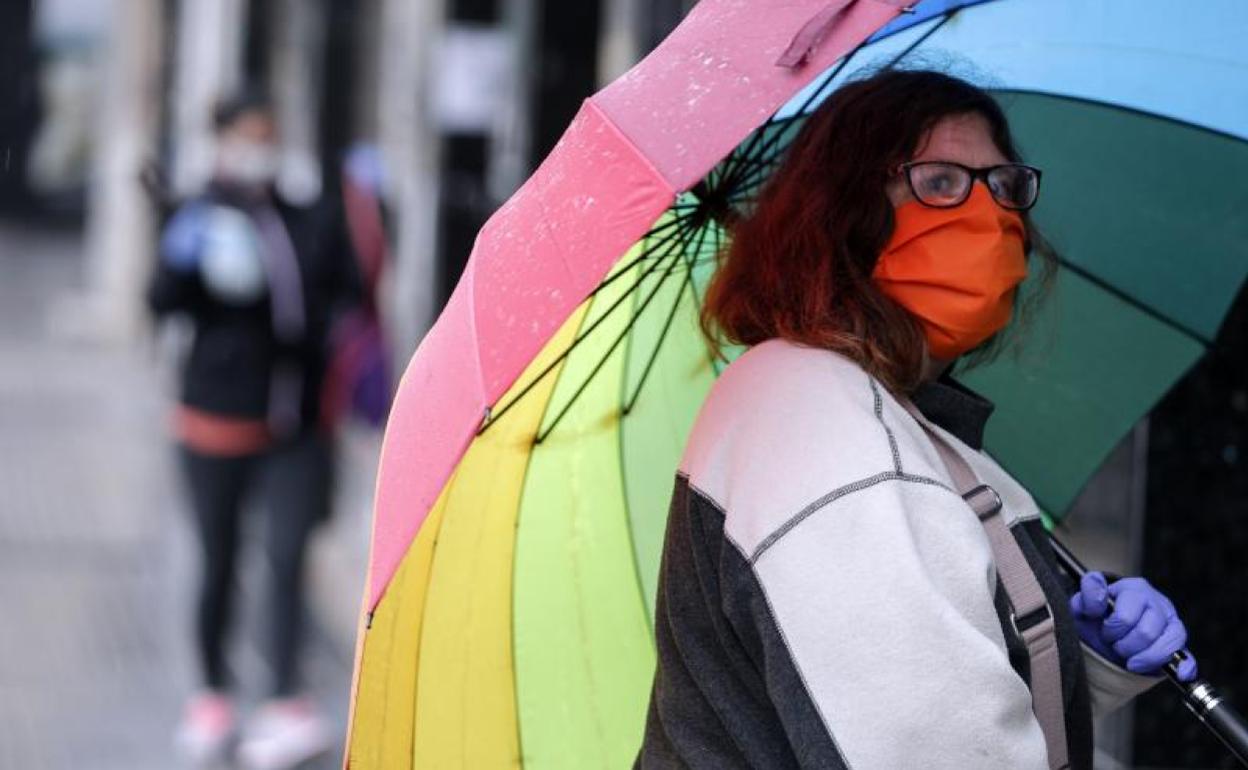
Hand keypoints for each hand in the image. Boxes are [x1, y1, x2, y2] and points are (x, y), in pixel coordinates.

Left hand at [1069, 572, 1196, 680]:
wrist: (1103, 633)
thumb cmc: (1095, 618)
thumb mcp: (1083, 605)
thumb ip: (1088, 593)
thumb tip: (1095, 582)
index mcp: (1134, 589)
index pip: (1125, 617)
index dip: (1112, 630)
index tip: (1105, 631)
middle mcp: (1156, 603)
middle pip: (1146, 633)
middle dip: (1125, 646)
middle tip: (1115, 645)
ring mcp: (1170, 622)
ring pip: (1168, 644)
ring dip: (1145, 658)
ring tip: (1130, 659)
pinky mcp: (1177, 643)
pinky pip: (1187, 656)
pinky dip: (1184, 667)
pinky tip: (1179, 674)